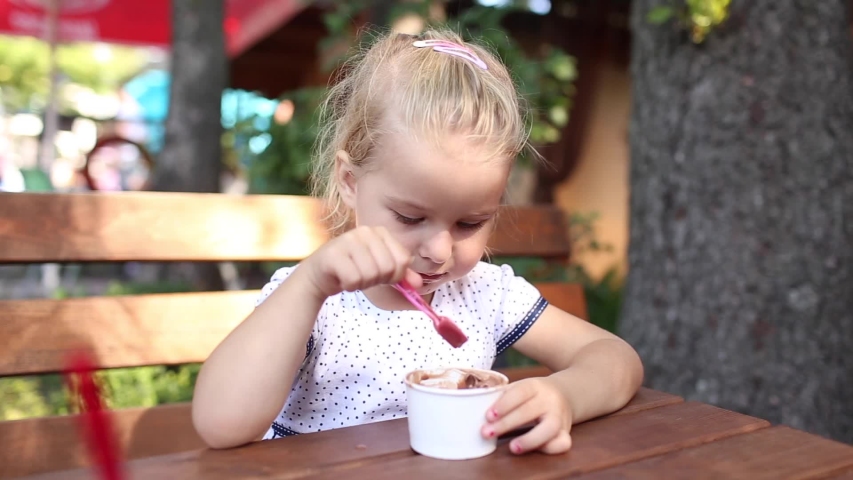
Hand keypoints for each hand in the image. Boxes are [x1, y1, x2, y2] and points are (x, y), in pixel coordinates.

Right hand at [302, 225, 421, 298]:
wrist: (320, 274)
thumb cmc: (353, 270)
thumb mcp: (381, 271)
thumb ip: (401, 275)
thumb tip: (419, 284)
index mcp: (381, 232)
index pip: (403, 260)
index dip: (395, 275)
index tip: (381, 274)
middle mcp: (365, 231)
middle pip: (388, 268)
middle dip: (377, 280)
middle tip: (363, 276)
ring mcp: (348, 240)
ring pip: (371, 274)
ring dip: (362, 283)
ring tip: (352, 275)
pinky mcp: (333, 254)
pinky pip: (354, 279)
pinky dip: (350, 285)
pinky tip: (342, 278)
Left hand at [481, 377, 572, 454]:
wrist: (564, 394)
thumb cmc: (532, 394)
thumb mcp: (519, 388)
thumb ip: (502, 396)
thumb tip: (474, 407)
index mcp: (535, 385)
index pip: (520, 392)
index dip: (504, 404)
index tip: (488, 415)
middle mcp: (549, 399)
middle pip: (529, 411)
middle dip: (506, 424)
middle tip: (487, 432)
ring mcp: (560, 416)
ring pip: (550, 428)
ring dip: (530, 439)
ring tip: (513, 448)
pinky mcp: (566, 431)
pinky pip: (562, 442)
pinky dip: (549, 448)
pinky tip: (534, 449)